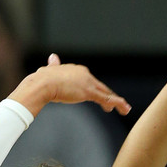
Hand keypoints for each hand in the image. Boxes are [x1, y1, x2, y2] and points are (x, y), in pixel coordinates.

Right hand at [14, 54, 130, 115]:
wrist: (42, 83)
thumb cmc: (42, 79)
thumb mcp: (49, 71)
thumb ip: (53, 66)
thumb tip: (53, 57)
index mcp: (76, 70)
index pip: (89, 81)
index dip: (95, 89)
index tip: (96, 96)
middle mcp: (84, 74)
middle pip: (100, 87)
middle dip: (107, 96)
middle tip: (112, 105)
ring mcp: (88, 83)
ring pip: (106, 93)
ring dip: (116, 102)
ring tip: (124, 109)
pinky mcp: (89, 92)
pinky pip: (106, 99)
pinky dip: (117, 103)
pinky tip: (124, 109)